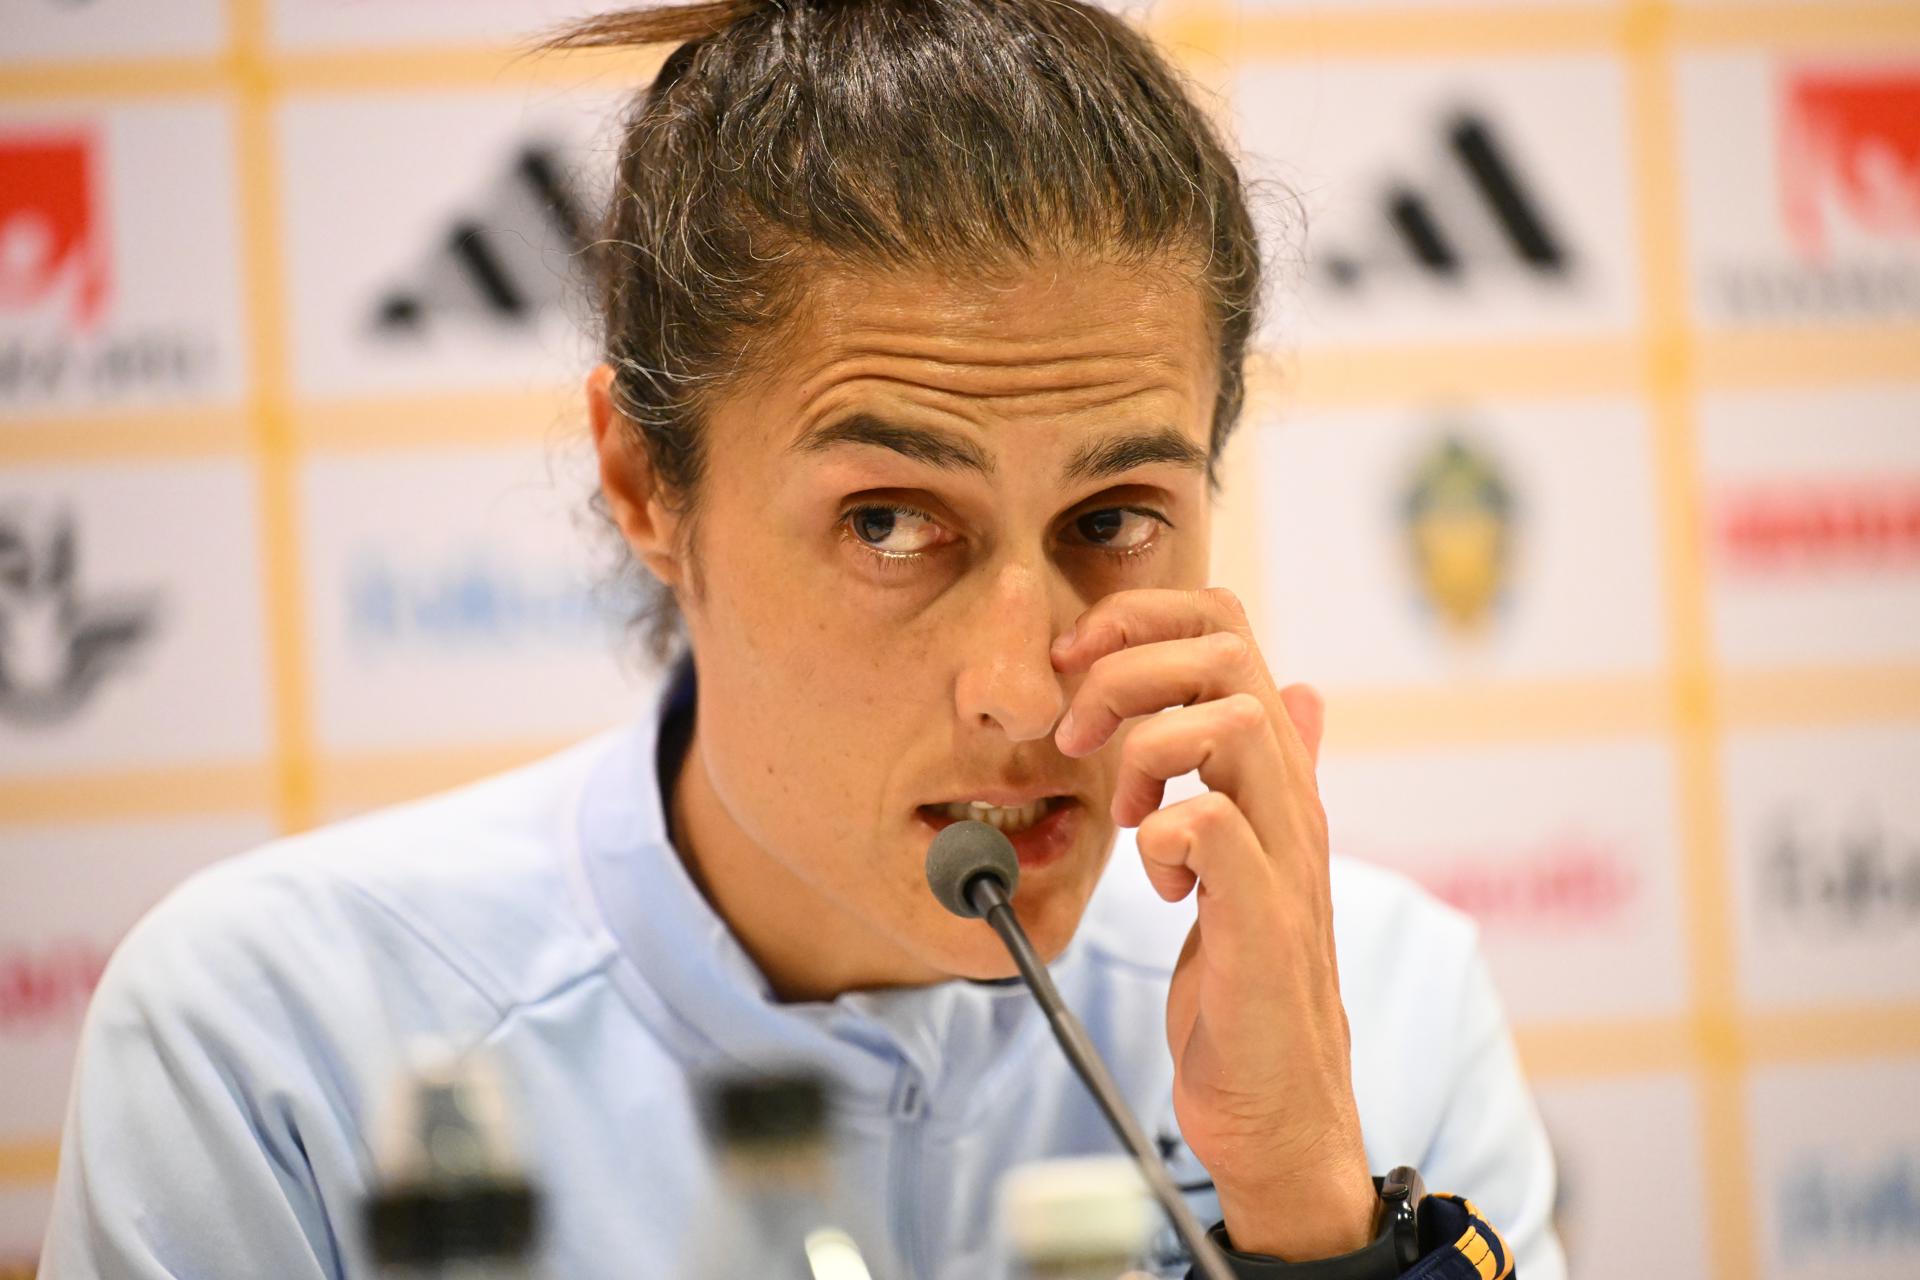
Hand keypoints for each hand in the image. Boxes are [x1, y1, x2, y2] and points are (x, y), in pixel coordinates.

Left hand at [1052, 587, 1376, 1261]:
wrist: (1279, 1105)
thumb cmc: (1246, 983)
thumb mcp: (1251, 859)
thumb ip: (1265, 776)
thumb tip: (1303, 693)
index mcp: (1272, 775)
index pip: (1227, 629)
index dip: (1143, 618)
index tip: (1078, 661)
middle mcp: (1288, 800)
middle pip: (1225, 653)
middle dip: (1128, 670)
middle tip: (1079, 735)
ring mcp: (1282, 856)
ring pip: (1230, 722)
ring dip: (1147, 749)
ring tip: (1123, 809)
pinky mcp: (1262, 921)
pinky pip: (1212, 826)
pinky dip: (1161, 837)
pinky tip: (1157, 880)